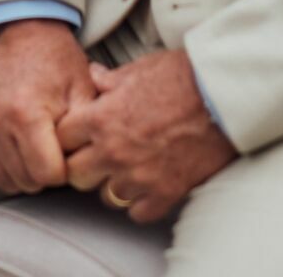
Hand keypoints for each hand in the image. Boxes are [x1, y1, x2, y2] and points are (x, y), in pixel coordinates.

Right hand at [0, 19, 96, 194]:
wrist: (19, 29)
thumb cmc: (55, 59)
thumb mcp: (82, 88)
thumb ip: (85, 131)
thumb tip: (84, 165)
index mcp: (27, 114)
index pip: (49, 176)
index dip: (66, 169)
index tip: (67, 150)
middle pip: (27, 182)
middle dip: (45, 173)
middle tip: (53, 149)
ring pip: (4, 181)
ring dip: (24, 174)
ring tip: (35, 150)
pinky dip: (1, 171)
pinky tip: (16, 154)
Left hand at [57, 50, 236, 222]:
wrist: (221, 96)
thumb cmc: (181, 76)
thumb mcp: (138, 69)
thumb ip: (109, 79)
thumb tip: (94, 76)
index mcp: (102, 118)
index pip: (61, 138)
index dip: (68, 135)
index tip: (77, 134)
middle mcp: (114, 151)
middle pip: (76, 175)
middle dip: (83, 164)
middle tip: (96, 155)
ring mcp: (138, 176)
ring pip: (105, 197)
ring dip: (112, 184)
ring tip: (125, 169)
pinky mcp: (164, 193)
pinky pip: (137, 212)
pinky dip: (140, 202)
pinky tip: (147, 184)